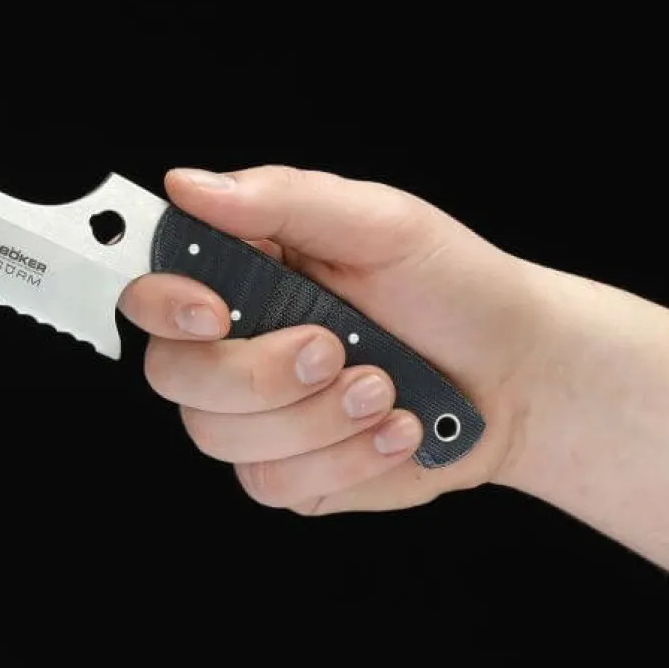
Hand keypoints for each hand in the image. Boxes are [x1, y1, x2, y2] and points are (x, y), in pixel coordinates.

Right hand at [118, 165, 550, 514]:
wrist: (519, 374)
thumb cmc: (451, 287)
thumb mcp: (379, 222)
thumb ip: (281, 199)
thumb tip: (189, 184)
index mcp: (239, 276)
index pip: (149, 293)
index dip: (163, 306)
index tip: (215, 310)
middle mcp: (233, 346)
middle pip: (174, 376)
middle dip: (258, 374)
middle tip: (336, 351)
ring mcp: (255, 416)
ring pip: (221, 437)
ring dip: (315, 419)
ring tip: (386, 388)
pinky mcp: (288, 472)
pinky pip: (273, 483)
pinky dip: (343, 460)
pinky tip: (393, 430)